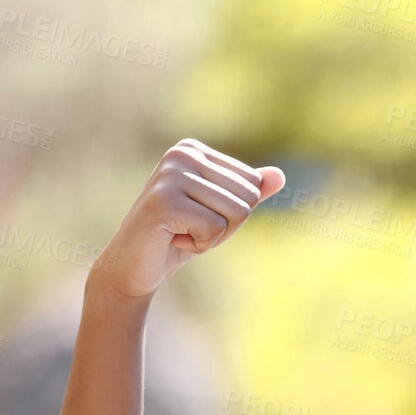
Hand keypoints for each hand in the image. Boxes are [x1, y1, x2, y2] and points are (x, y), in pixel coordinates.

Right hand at [91, 138, 284, 299]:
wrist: (134, 264)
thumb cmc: (179, 235)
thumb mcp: (220, 212)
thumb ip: (249, 192)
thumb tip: (280, 175)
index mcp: (194, 150)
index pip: (253, 184)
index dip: (234, 213)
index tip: (199, 215)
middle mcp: (181, 154)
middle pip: (248, 198)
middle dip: (226, 225)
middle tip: (189, 227)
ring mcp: (170, 175)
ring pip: (235, 214)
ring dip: (213, 236)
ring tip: (180, 231)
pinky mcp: (164, 201)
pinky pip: (215, 229)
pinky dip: (199, 245)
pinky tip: (172, 238)